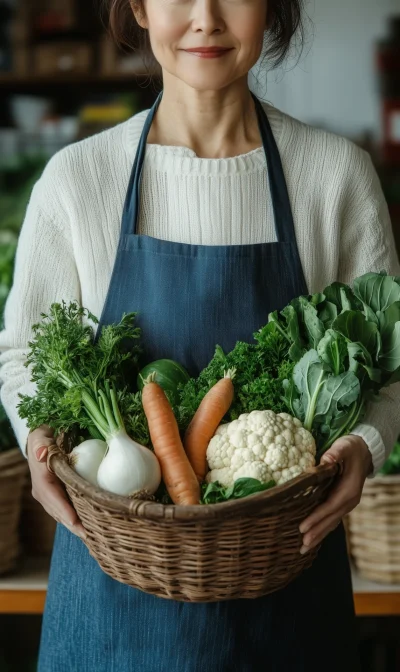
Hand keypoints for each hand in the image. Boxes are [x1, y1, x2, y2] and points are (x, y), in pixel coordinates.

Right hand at [27, 426, 86, 539]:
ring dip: (75, 525)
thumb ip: (41, 445)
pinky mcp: (57, 496)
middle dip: (73, 525)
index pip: (53, 499)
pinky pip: (66, 510)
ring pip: (62, 514)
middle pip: (58, 512)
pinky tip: (90, 524)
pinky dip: (76, 518)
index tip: (78, 524)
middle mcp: (43, 492)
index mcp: (41, 480)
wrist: (40, 440)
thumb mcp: (41, 437)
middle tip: (91, 536)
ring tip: (92, 535)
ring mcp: (49, 496)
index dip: (65, 512)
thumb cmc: (44, 436)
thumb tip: (42, 454)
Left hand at [299, 435, 372, 553]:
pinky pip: (332, 518)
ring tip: (304, 548)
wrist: (363, 451)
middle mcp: (349, 501)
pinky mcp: (342, 503)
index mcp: (348, 490)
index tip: (302, 528)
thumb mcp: (344, 446)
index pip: (329, 507)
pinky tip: (313, 537)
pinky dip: (322, 528)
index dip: (316, 518)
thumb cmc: (351, 448)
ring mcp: (346, 503)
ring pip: (331, 522)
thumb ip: (336, 452)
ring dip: (319, 535)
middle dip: (316, 533)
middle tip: (302, 545)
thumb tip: (326, 458)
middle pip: (330, 520)